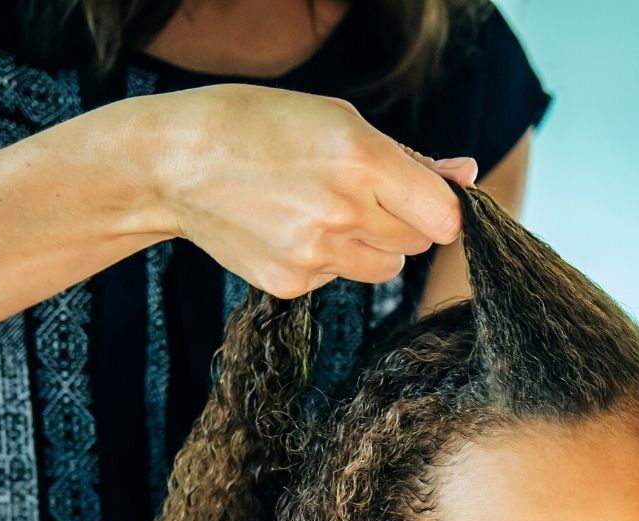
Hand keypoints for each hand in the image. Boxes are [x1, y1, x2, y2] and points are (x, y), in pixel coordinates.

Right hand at [129, 84, 476, 298]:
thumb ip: (407, 158)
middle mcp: (342, 212)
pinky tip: (286, 227)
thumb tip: (465, 177)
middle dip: (401, 220)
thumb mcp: (334, 119)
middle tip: (357, 192)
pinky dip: (325, 258)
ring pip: (383, 268)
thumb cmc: (256, 126)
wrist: (173, 164)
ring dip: (368, 244)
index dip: (440, 208)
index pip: (444, 215)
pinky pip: (337, 277)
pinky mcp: (288, 283)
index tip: (422, 200)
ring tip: (320, 210)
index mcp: (361, 159)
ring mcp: (313, 254)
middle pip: (415, 242)